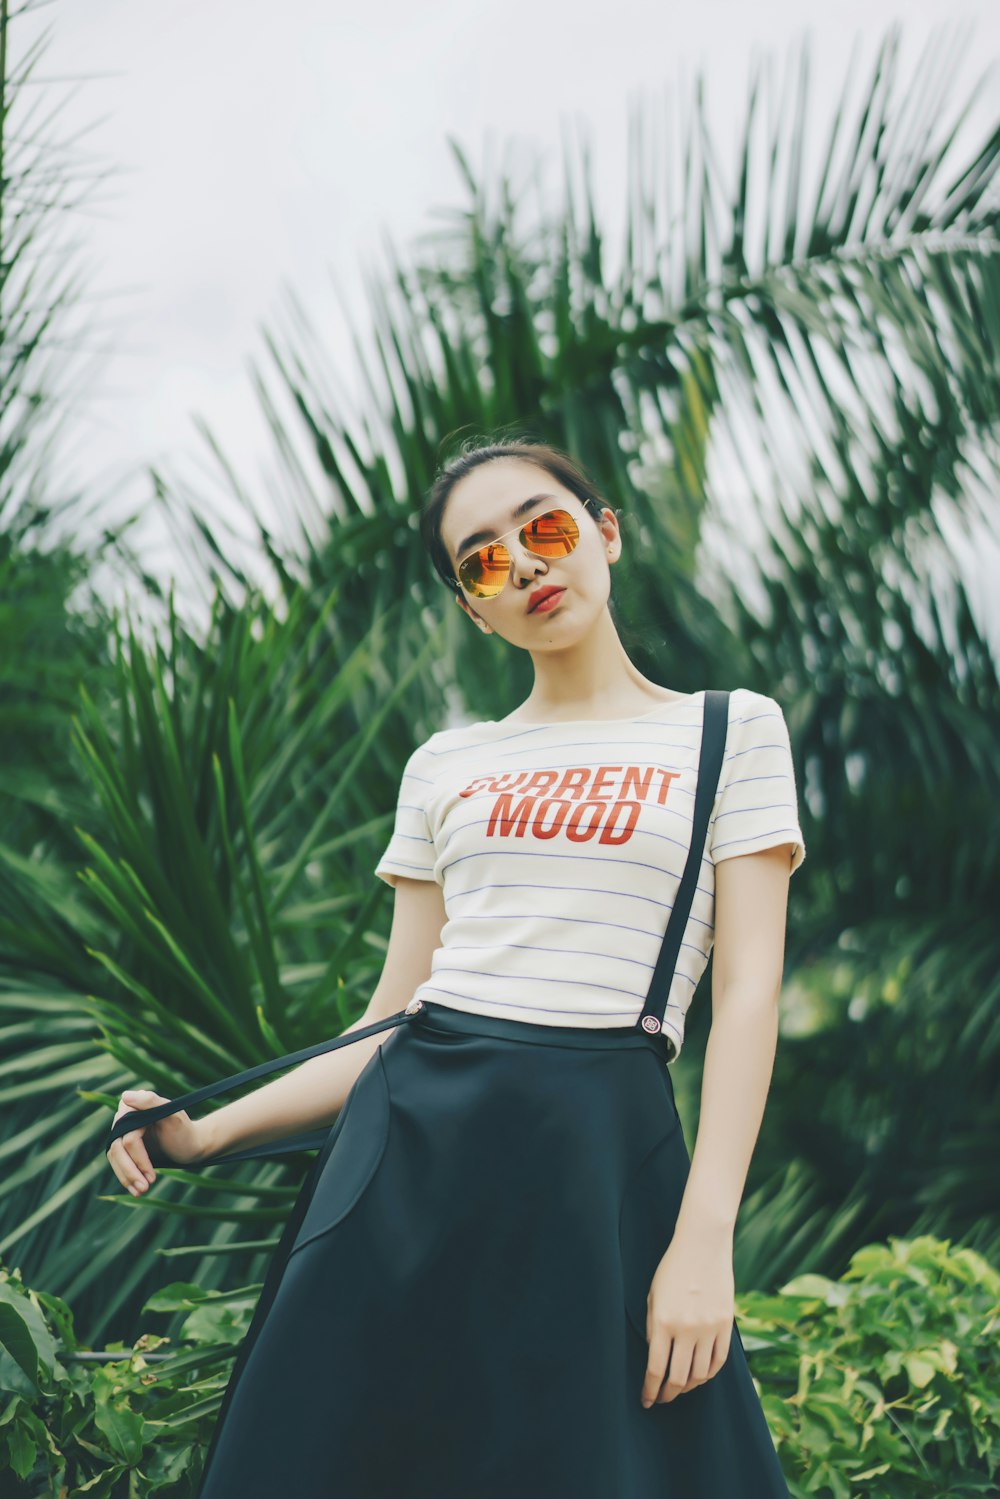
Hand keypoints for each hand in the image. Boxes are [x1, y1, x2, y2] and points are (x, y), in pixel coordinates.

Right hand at [106, 1089, 206, 1195]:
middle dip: (131, 1171)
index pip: (128, 1136)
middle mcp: (125, 1116)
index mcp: (135, 1104)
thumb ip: (151, 1103)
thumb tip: (126, 1096)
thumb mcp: (173, 1116)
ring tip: (142, 1191)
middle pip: (118, 1148)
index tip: (152, 1176)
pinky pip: (118, 1162)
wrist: (192, 1145)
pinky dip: (126, 1177)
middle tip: (145, 1188)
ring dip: (127, 1177)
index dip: (138, 1158)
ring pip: (115, 1157)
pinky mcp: (123, 1145)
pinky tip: (136, 1190)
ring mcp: (122, 1131)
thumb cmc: (185, 1131)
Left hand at [640, 1227, 734, 1406]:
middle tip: (663, 1399)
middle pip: (678, 1378)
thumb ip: (654, 1328)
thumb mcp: (653, 1296)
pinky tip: (699, 1376)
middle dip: (668, 1394)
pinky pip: (718, 1361)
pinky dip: (708, 1374)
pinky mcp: (726, 1325)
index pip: (655, 1369)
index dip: (650, 1390)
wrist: (702, 1245)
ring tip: (680, 1388)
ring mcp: (709, 1328)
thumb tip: (656, 1359)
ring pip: (700, 1374)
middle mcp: (687, 1328)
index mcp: (663, 1321)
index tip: (647, 1401)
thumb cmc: (672, 1269)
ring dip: (688, 1387)